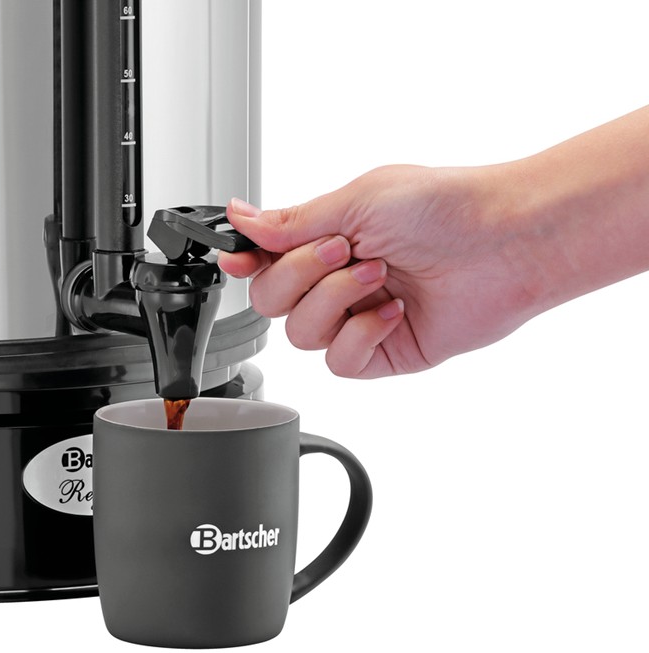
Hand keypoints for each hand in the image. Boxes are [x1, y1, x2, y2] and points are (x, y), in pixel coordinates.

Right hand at [219, 164, 543, 377]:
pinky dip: (360, 335)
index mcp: (325, 237)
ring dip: (335, 300)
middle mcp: (336, 280)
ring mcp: (357, 317)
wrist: (506, 242)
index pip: (262, 259)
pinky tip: (393, 311)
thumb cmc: (446, 208)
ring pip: (299, 334)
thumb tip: (240, 216)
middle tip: (343, 250)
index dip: (243, 262)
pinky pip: (339, 362)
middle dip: (300, 274)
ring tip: (380, 276)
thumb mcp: (356, 200)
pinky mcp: (382, 351)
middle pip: (268, 301)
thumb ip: (290, 221)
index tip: (237, 258)